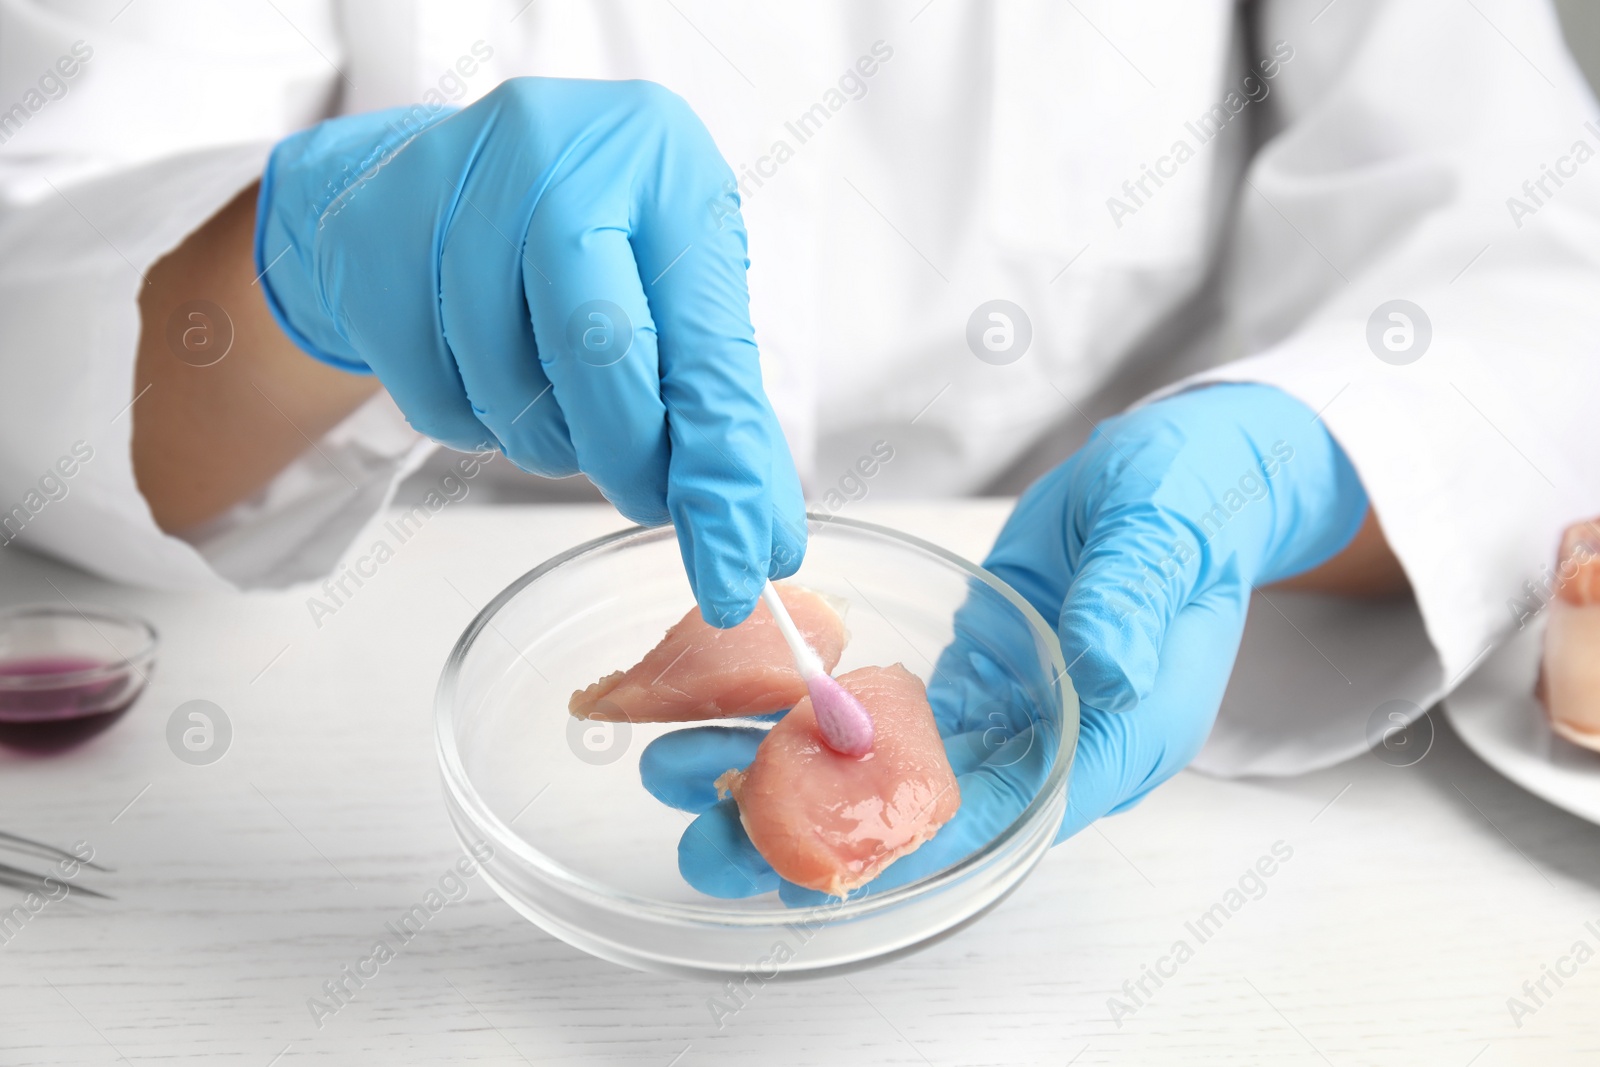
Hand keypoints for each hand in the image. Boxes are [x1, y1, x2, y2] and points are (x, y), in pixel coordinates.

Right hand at [256, 78, 803, 623]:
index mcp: (662, 162)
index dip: (722, 464)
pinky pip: (431, 398)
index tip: (740, 565)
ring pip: (506, 383)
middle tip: (644, 494)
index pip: (705, 340)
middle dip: (627, 453)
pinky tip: (487, 380)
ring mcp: (450, 180)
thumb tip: (765, 539)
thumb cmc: (580, 242)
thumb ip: (719, 410)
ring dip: (544, 440)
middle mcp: (558, 148)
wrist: (428, 183)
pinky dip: (470, 426)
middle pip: (597, 349)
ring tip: (558, 405)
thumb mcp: (672, 293)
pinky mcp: (369, 235)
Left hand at [640, 383, 1368, 898]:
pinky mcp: (974, 679)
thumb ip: (1133, 604)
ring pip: (892, 773)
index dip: (914, 843)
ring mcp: (1008, 715)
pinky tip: (742, 723)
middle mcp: (1053, 745)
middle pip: (928, 815)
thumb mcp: (1169, 537)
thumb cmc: (1199, 500)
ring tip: (687, 780)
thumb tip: (1107, 666)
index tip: (818, 858)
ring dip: (794, 782)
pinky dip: (816, 726)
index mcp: (1119, 736)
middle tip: (709, 841)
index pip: (1009, 813)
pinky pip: (889, 720)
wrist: (1190, 468)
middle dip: (816, 833)